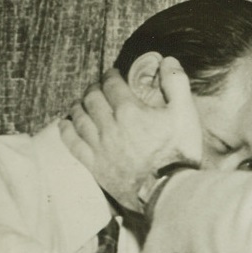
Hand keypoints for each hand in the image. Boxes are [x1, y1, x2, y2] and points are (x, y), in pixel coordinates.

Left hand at [59, 63, 202, 211]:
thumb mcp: (186, 114)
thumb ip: (176, 83)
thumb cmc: (179, 153)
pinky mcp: (95, 165)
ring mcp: (99, 146)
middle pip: (93, 98)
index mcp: (129, 110)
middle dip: (94, 88)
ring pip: (79, 118)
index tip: (113, 74)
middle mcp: (109, 125)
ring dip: (79, 105)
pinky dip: (67, 130)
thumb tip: (167, 61)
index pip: (112, 84)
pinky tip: (65, 124)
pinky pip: (73, 144)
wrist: (168, 191)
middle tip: (98, 86)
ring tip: (81, 102)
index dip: (111, 75)